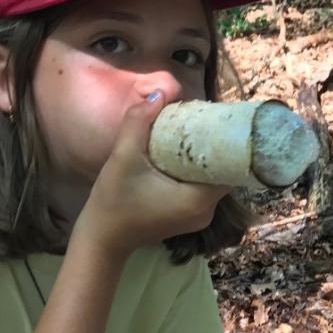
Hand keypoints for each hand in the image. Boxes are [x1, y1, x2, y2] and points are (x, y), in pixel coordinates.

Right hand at [77, 92, 231, 257]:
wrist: (101, 238)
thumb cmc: (113, 201)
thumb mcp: (123, 158)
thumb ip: (139, 123)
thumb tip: (158, 93)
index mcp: (199, 200)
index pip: (231, 167)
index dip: (228, 143)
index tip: (219, 120)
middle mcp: (206, 211)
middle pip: (223, 172)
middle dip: (214, 146)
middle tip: (203, 119)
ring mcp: (199, 217)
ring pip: (212, 179)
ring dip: (204, 158)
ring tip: (193, 132)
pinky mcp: (189, 217)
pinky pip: (202, 188)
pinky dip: (196, 171)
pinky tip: (183, 154)